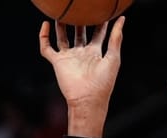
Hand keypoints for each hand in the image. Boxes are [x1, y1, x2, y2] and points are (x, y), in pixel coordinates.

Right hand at [39, 17, 124, 137]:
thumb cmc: (103, 82)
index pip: (97, 33)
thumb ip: (115, 38)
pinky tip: (46, 24)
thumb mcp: (113, 57)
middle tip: (80, 8)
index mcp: (95, 53)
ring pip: (62, 38)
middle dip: (79, 21)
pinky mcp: (57, 63)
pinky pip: (47, 48)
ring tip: (62, 12)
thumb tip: (122, 19)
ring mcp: (68, 58)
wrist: (88, 99)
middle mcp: (81, 54)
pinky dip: (44, 37)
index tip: (101, 10)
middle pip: (79, 33)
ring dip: (61, 26)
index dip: (100, 22)